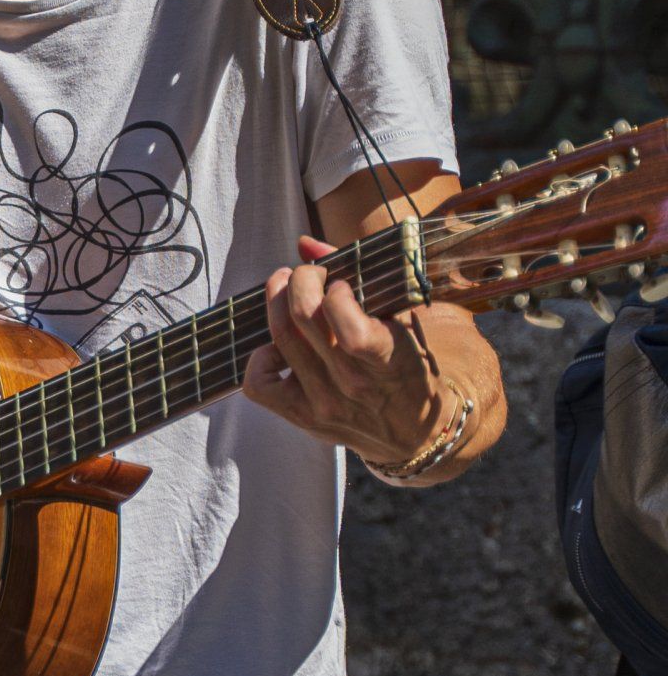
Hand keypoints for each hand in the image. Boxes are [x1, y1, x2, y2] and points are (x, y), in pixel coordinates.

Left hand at [243, 234, 472, 467]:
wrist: (418, 432)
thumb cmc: (409, 365)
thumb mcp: (402, 321)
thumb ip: (360, 279)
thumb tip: (305, 244)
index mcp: (388, 361)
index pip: (351, 330)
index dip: (338, 295)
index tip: (342, 284)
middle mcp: (353, 385)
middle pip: (303, 319)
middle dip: (300, 280)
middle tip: (308, 273)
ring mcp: (325, 404)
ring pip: (280, 340)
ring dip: (276, 301)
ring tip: (286, 288)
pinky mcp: (304, 417)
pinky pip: (260, 385)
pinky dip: (258, 358)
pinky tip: (278, 345)